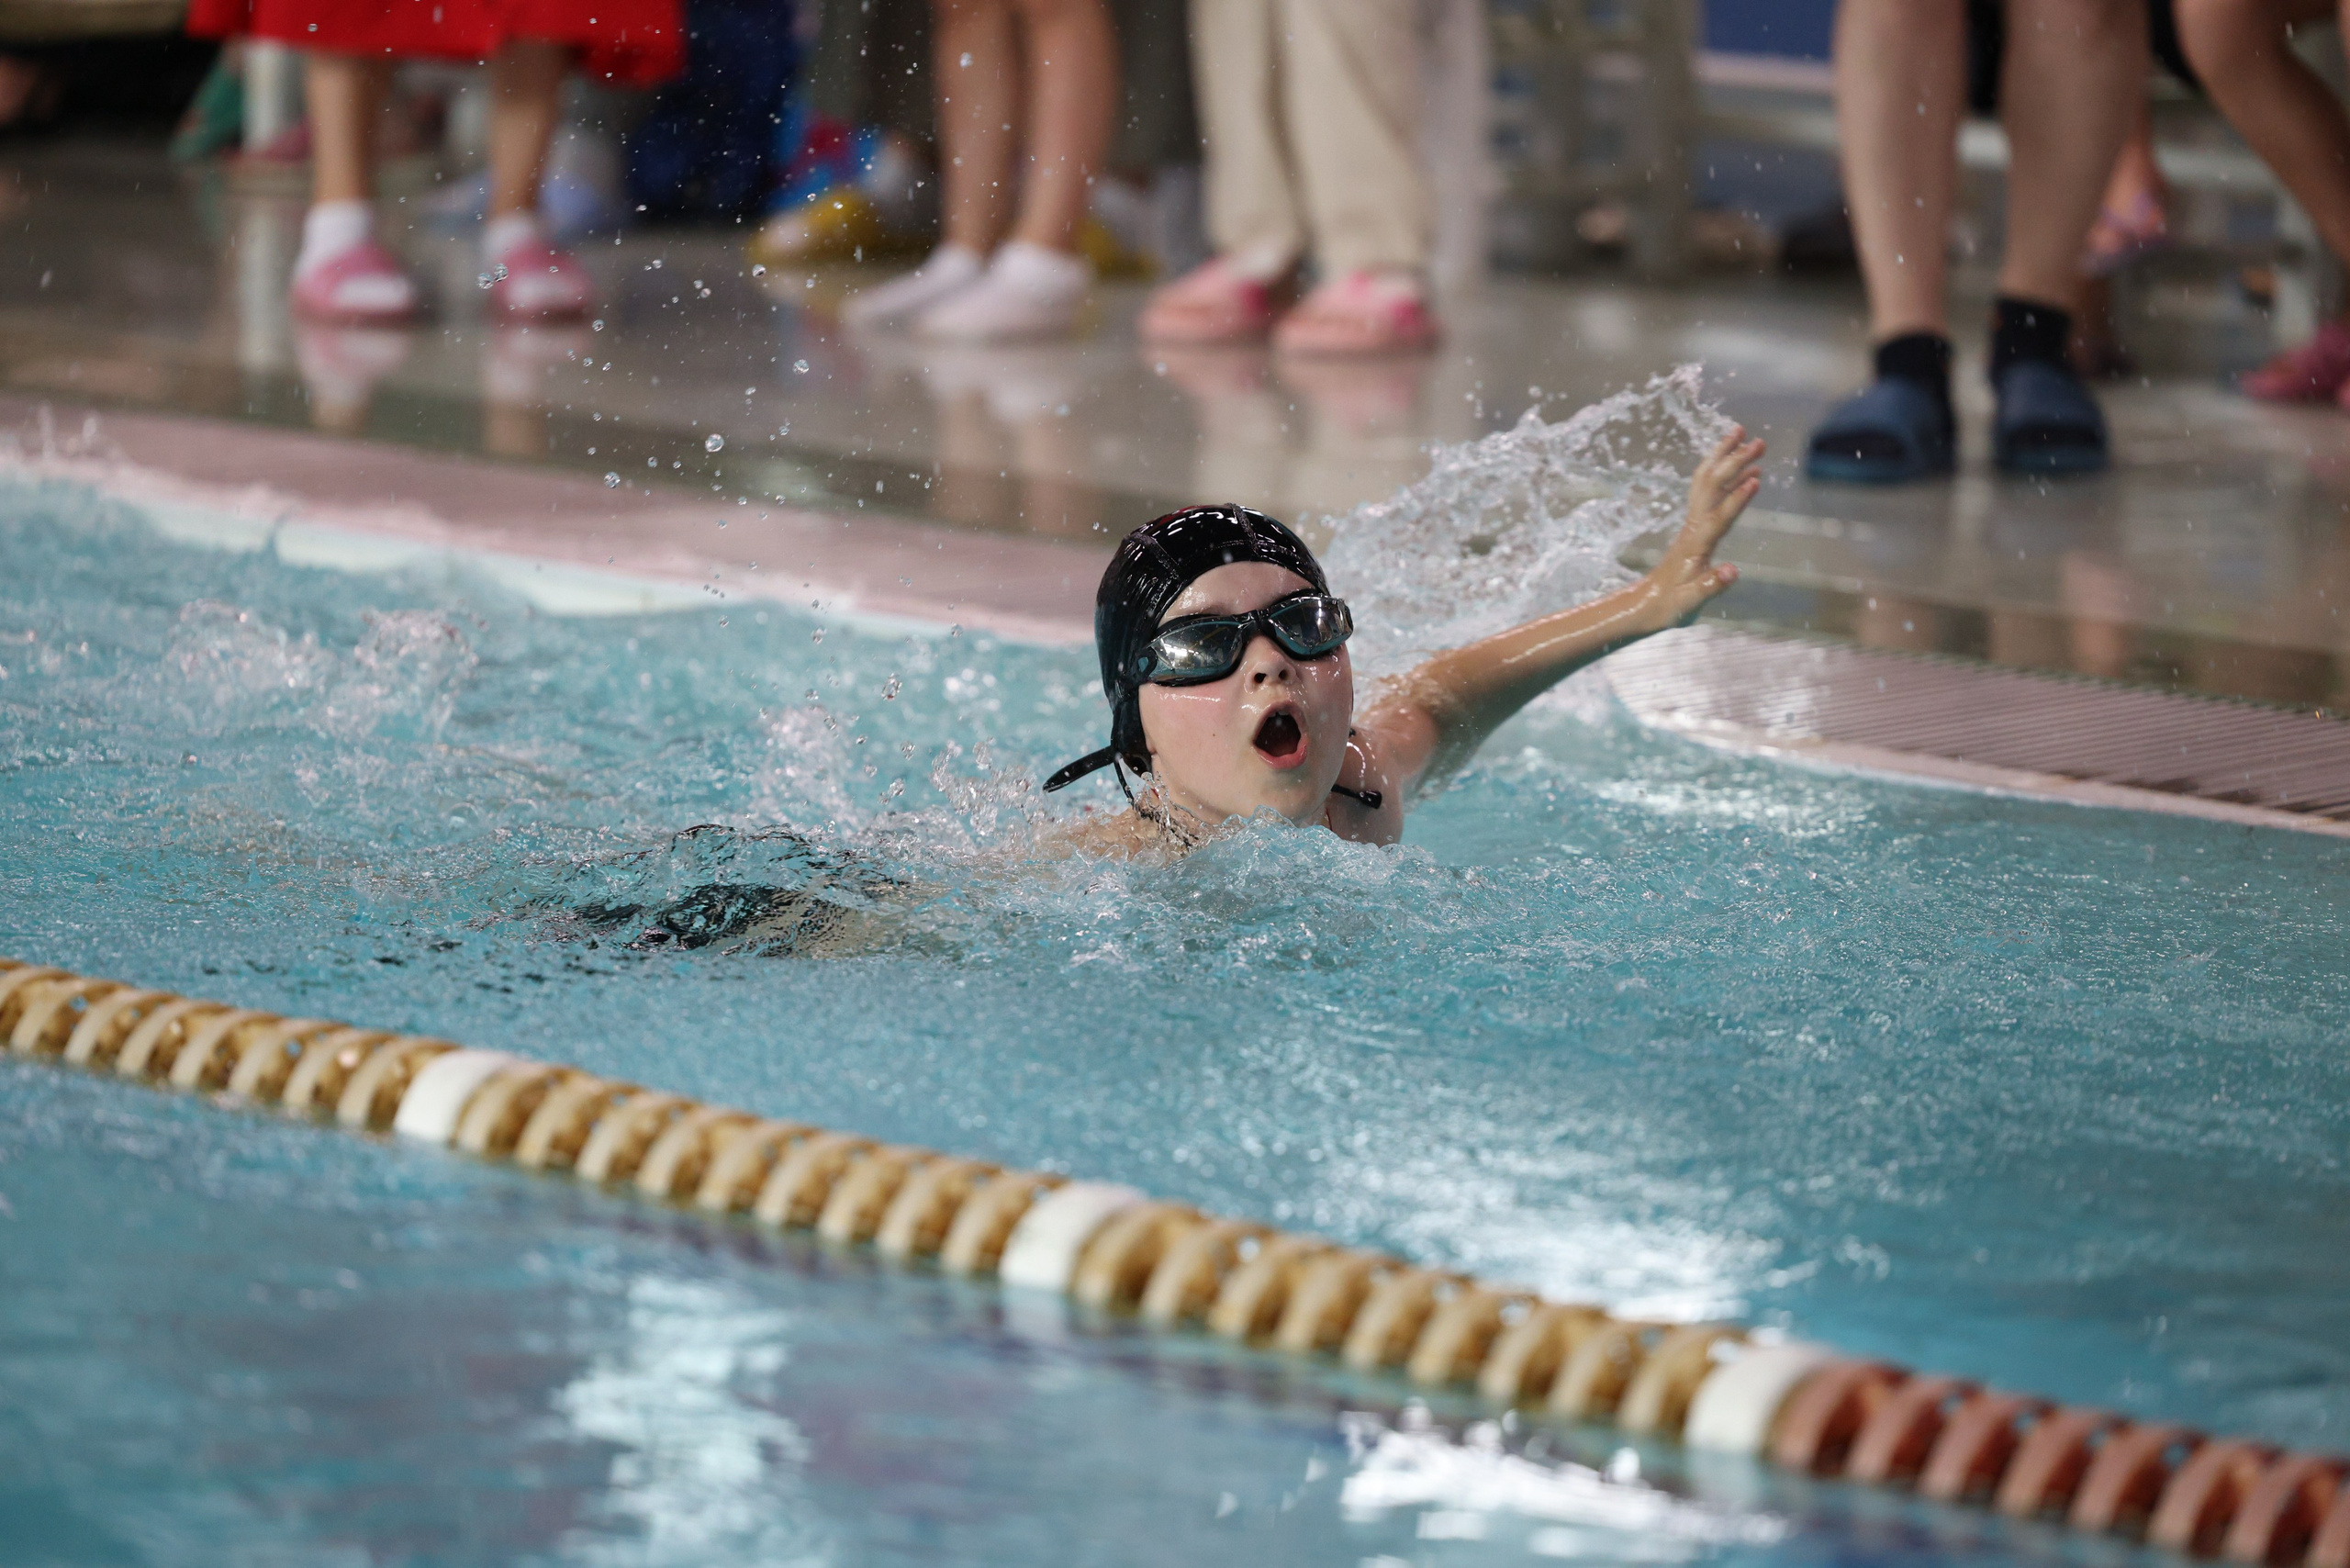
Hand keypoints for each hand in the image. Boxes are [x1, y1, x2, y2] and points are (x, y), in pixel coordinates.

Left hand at [1645, 424, 1761, 627]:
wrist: (1645, 605)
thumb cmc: (1668, 607)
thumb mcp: (1690, 603)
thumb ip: (1710, 586)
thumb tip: (1733, 571)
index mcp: (1697, 544)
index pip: (1719, 517)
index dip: (1737, 500)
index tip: (1756, 479)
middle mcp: (1695, 527)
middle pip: (1713, 486)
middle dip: (1734, 461)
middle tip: (1759, 441)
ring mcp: (1694, 524)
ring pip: (1708, 482)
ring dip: (1726, 457)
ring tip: (1746, 436)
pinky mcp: (1696, 527)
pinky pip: (1712, 494)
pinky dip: (1729, 479)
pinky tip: (1748, 474)